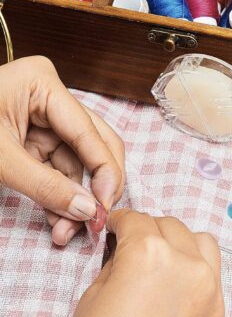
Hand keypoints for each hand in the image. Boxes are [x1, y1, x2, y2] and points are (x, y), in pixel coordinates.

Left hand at [0, 56, 124, 244]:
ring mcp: (48, 121)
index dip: (105, 172)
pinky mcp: (39, 140)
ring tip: (68, 231)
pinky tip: (59, 220)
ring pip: (80, 164)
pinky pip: (61, 171)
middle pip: (96, 144)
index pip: (89, 133)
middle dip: (97, 185)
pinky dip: (61, 197)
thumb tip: (87, 211)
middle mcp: (53, 100)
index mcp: (44, 85)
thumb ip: (45, 185)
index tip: (106, 208)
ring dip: (76, 199)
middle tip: (97, 218)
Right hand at [70, 209, 225, 316]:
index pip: (136, 219)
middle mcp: (185, 262)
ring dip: (180, 241)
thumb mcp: (94, 298)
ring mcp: (209, 285)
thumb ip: (116, 263)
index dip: (121, 220)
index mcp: (149, 255)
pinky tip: (179, 279)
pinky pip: (213, 269)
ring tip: (163, 256)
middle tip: (133, 243)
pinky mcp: (220, 307)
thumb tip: (126, 248)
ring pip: (200, 240)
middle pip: (168, 225)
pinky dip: (196, 263)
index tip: (116, 226)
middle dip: (148, 229)